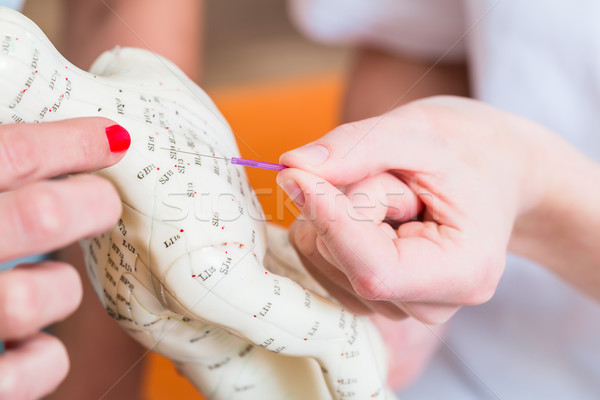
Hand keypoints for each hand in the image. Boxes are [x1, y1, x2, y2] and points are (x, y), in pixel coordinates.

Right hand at [0, 118, 128, 399]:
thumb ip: (0, 177)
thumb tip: (62, 149)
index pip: (11, 153)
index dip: (70, 143)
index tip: (111, 138)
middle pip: (44, 216)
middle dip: (92, 205)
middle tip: (102, 203)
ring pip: (41, 298)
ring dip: (58, 288)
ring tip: (44, 284)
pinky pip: (39, 365)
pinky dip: (45, 357)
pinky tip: (29, 343)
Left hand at [278, 96, 554, 323]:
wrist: (493, 169)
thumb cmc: (465, 149)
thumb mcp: (417, 132)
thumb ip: (355, 148)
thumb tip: (291, 168)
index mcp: (462, 272)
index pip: (373, 270)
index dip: (329, 221)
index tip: (297, 174)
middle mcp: (431, 305)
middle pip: (343, 260)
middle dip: (346, 202)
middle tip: (392, 174)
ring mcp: (401, 306)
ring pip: (323, 259)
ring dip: (339, 212)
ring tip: (394, 194)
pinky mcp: (373, 297)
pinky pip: (318, 261)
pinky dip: (329, 226)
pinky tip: (374, 213)